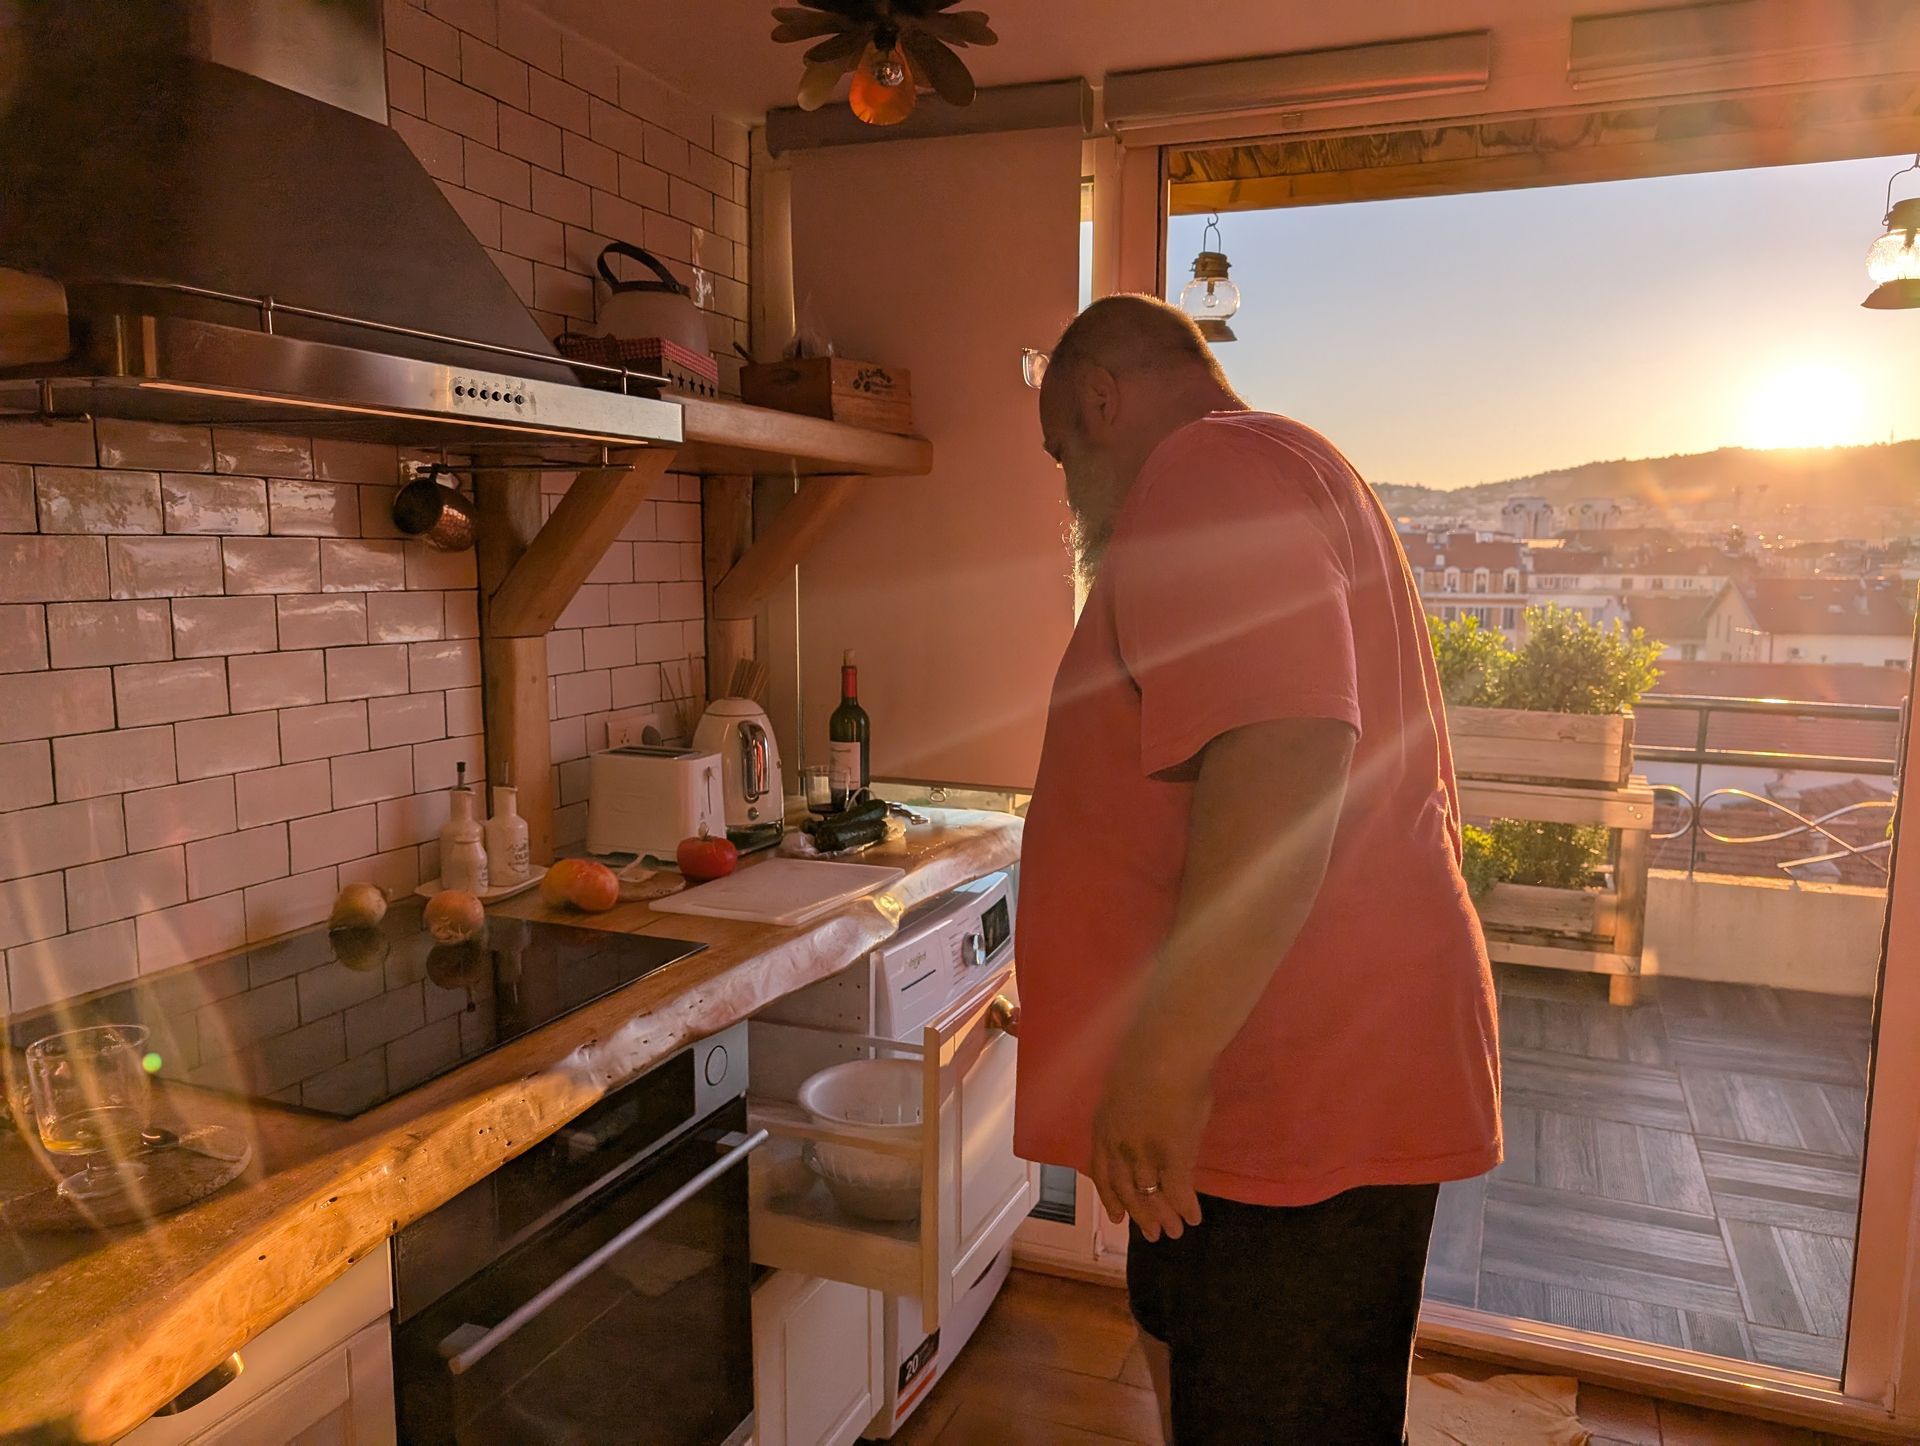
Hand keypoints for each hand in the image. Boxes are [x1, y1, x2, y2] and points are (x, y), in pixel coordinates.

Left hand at [1089, 1046, 1209, 1242]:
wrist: (1166, 1048)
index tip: (1117, 1217)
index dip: (1110, 1197)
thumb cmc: (1147, 1054)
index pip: (1102, 1173)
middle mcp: (1118, 1145)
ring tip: (1175, 1232)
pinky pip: (1178, 1189)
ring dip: (1164, 1216)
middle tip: (1152, 1235)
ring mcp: (1144, 1151)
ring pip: (1151, 1194)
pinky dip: (1185, 1206)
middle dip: (1139, 1215)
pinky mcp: (1172, 1154)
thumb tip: (1143, 1122)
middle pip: (1126, 1189)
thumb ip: (1129, 1111)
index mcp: (1103, 1127)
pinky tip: (1194, 1217)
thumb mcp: (1124, 1086)